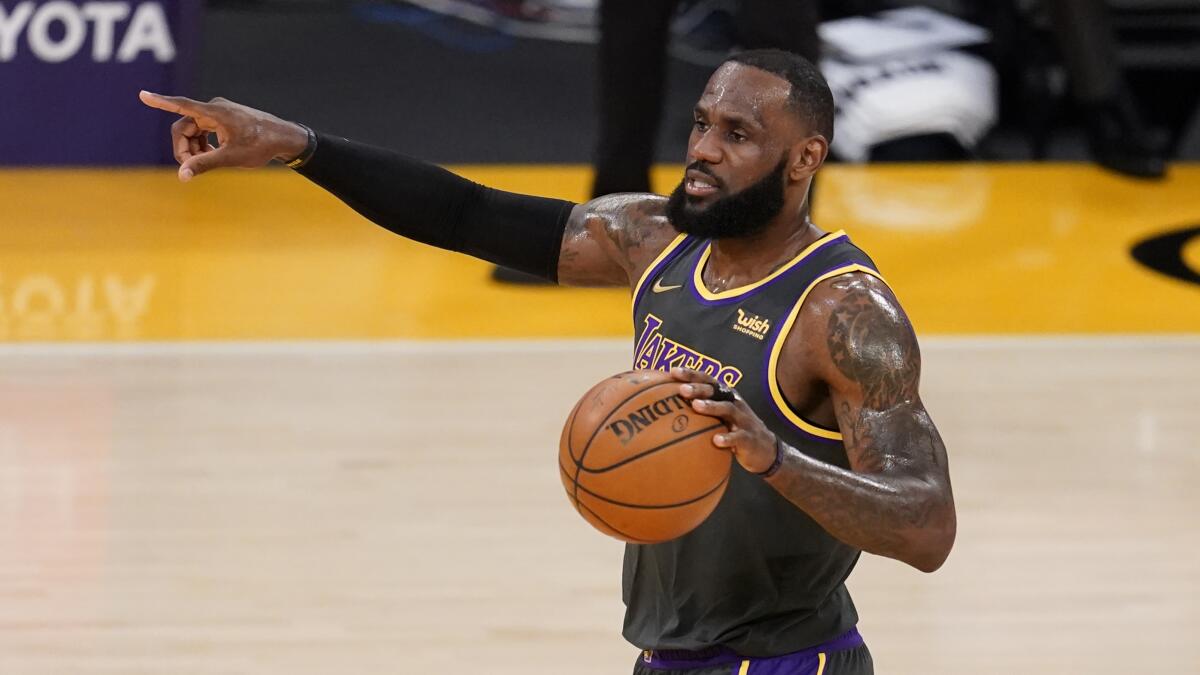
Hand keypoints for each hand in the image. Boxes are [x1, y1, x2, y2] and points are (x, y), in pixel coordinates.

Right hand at [138, 91, 308, 181]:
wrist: (284, 138)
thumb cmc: (261, 146)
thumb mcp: (230, 157)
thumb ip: (204, 165)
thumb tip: (182, 176)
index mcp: (214, 112)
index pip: (181, 105)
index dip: (160, 102)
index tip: (142, 95)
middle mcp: (214, 108)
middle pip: (184, 127)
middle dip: (184, 148)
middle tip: (191, 168)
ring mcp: (219, 113)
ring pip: (193, 131)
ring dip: (194, 148)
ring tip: (207, 163)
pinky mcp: (224, 118)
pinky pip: (203, 130)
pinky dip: (203, 144)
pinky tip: (213, 155)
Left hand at [671, 367, 778, 473]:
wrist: (765, 450)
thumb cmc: (733, 430)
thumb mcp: (719, 417)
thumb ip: (700, 409)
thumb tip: (667, 406)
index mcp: (725, 396)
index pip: (707, 381)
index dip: (692, 374)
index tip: (673, 371)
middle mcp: (734, 403)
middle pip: (716, 391)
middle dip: (699, 388)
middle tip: (682, 389)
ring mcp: (743, 420)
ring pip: (727, 409)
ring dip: (712, 407)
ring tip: (696, 407)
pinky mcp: (749, 438)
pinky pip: (738, 437)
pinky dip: (727, 438)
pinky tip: (716, 441)